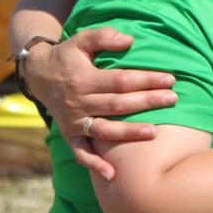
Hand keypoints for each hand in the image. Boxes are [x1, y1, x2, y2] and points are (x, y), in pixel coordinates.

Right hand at [22, 26, 177, 179]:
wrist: (39, 75)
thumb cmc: (68, 56)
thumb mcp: (81, 39)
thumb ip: (103, 37)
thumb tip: (129, 40)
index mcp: (84, 78)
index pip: (121, 81)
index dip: (146, 79)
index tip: (170, 79)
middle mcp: (78, 102)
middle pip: (117, 104)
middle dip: (147, 102)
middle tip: (173, 100)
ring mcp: (74, 121)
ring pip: (104, 130)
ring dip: (128, 133)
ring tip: (154, 132)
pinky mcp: (70, 134)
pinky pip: (80, 153)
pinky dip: (94, 165)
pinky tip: (112, 175)